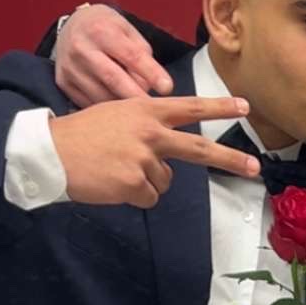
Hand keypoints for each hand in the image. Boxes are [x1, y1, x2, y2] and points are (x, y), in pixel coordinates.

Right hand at [49, 95, 260, 207]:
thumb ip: (145, 126)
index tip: (245, 107)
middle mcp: (150, 132)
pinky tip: (112, 183)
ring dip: (146, 181)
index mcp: (145, 110)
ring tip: (117, 170)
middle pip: (199, 148)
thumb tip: (166, 154)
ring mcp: (143, 158)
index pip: (190, 107)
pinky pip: (149, 197)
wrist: (51, 152)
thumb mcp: (116, 115)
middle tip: (255, 168)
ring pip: (165, 180)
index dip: (219, 107)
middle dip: (230, 158)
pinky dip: (133, 196)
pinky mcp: (134, 183)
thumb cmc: (81, 134)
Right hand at [54, 3, 173, 104]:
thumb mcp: (126, 29)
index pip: (130, 54)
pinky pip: (89, 103)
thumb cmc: (106, 28)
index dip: (150, 72)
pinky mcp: (64, 83)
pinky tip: (118, 113)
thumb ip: (141, 53)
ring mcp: (70, 68)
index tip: (167, 88)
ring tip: (139, 112)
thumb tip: (149, 85)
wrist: (72, 26)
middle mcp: (81, 48)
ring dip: (122, 107)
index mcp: (100, 30)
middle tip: (155, 111)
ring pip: (100, 95)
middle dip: (136, 96)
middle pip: (113, 78)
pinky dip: (106, 110)